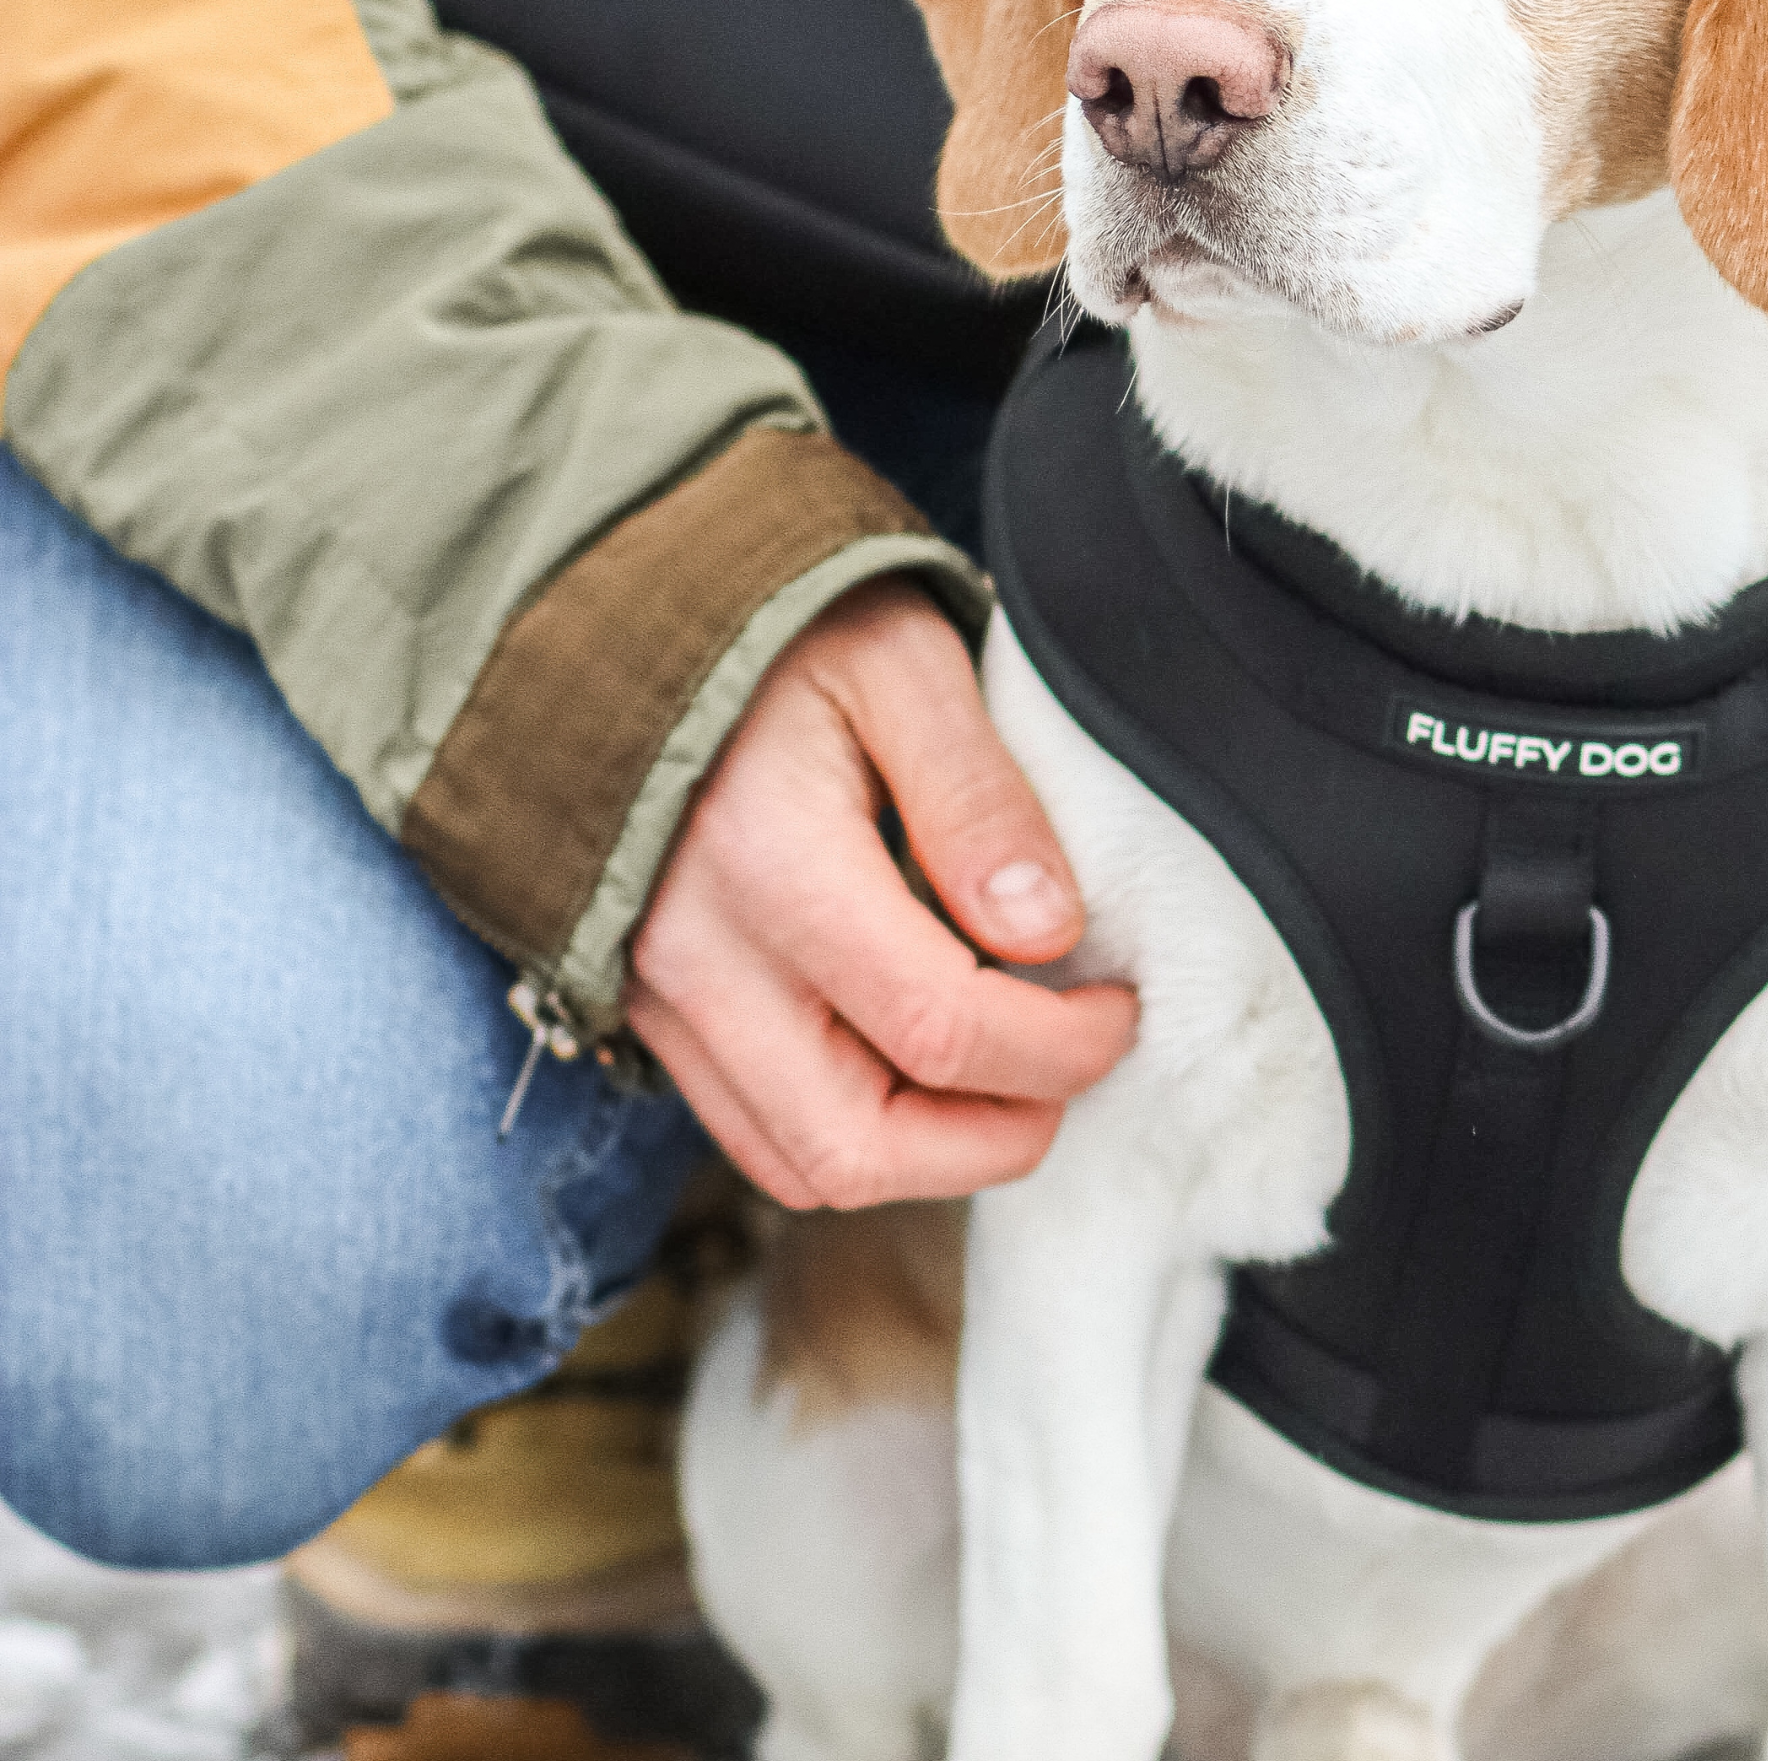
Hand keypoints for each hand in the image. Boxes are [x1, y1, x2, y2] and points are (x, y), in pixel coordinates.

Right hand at [628, 576, 1136, 1206]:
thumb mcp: (905, 667)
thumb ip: (979, 797)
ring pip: (804, 1165)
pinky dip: (860, 1133)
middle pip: (859, 1146)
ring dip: (931, 1151)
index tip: (1118, 1003)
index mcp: (770, 862)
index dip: (1059, 1045)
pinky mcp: (656, 1016)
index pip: (938, 1025)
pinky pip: (759, 1134)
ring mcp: (664, 1000)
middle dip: (997, 1135)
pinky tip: (928, 1064)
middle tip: (1074, 1062)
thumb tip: (1049, 932)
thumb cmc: (786, 633)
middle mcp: (700, 957)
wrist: (629, 620)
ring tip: (1014, 1072)